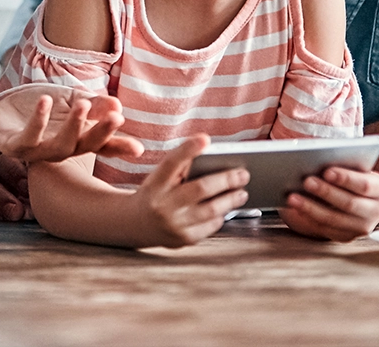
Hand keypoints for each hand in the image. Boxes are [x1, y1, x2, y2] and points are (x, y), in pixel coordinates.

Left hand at [0, 84, 142, 163]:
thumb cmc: (36, 110)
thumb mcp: (68, 100)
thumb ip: (91, 103)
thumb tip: (117, 105)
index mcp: (75, 139)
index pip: (101, 145)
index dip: (120, 147)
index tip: (139, 149)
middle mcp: (59, 150)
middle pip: (85, 146)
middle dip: (102, 133)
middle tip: (117, 118)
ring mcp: (37, 151)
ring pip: (60, 147)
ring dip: (74, 126)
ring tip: (83, 104)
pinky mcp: (15, 147)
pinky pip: (28, 137)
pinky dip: (38, 120)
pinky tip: (46, 102)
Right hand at [129, 134, 248, 247]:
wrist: (135, 224)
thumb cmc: (156, 194)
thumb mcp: (159, 178)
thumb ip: (181, 168)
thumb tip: (216, 160)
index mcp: (155, 183)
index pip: (171, 163)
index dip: (188, 150)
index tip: (205, 139)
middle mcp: (162, 204)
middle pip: (201, 188)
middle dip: (227, 180)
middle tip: (244, 174)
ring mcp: (173, 224)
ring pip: (211, 210)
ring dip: (231, 199)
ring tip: (242, 192)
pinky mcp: (183, 239)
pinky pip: (210, 226)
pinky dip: (221, 216)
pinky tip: (226, 209)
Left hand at [281, 166, 378, 241]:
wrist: (348, 196)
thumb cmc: (347, 175)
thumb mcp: (350, 167)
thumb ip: (338, 161)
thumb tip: (314, 153)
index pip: (365, 185)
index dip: (346, 178)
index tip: (327, 171)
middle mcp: (376, 210)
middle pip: (349, 204)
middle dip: (326, 192)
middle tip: (306, 181)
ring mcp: (362, 227)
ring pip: (334, 220)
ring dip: (311, 208)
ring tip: (293, 197)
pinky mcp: (346, 236)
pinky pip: (325, 229)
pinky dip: (308, 218)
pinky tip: (295, 209)